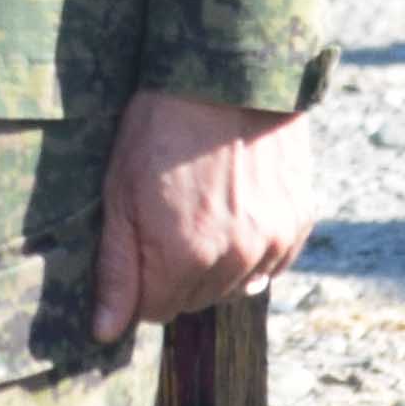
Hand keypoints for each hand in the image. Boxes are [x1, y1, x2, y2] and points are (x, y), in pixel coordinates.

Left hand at [92, 87, 317, 344]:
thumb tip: (106, 332)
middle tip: (164, 221)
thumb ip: (116, 269)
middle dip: (174, 276)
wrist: (228, 74)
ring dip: (215, 266)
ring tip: (199, 212)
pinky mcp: (298, 222)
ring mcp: (272, 243)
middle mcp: (234, 261)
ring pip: (236, 288)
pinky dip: (253, 252)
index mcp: (183, 258)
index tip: (136, 245)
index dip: (139, 283)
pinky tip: (234, 213)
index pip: (154, 311)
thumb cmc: (160, 128)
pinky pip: (272, 264)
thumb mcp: (120, 193)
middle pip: (195, 302)